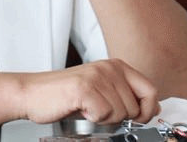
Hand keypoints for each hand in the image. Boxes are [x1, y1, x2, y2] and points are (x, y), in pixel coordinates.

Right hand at [18, 59, 159, 124]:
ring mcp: (97, 76)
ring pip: (121, 114)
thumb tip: (154, 108)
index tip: (134, 118)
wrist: (32, 94)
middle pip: (137, 107)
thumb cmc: (64, 95)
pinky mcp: (85, 88)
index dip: (146, 111)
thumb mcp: (101, 91)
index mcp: (116, 66)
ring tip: (87, 109)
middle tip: (99, 111)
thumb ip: (126, 95)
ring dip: (104, 119)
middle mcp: (109, 67)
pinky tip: (80, 109)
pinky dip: (92, 119)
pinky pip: (104, 115)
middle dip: (120, 118)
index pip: (151, 90)